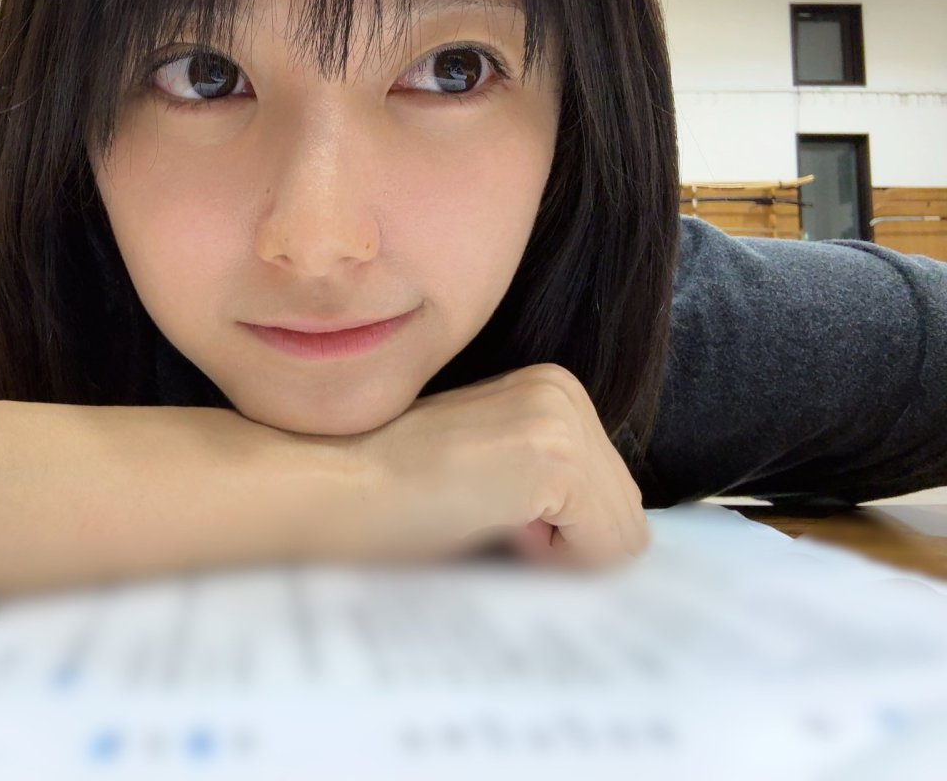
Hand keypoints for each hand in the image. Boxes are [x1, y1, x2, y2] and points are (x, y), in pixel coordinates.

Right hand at [350, 363, 650, 569]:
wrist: (326, 486)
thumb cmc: (387, 495)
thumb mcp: (488, 475)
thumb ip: (547, 492)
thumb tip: (612, 547)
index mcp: (550, 389)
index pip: (610, 496)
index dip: (557, 535)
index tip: (489, 515)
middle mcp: (565, 389)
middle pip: (626, 513)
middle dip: (566, 545)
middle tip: (483, 520)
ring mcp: (563, 417)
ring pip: (623, 536)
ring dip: (560, 554)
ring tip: (483, 518)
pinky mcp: (556, 455)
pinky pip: (608, 548)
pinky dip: (558, 562)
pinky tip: (491, 524)